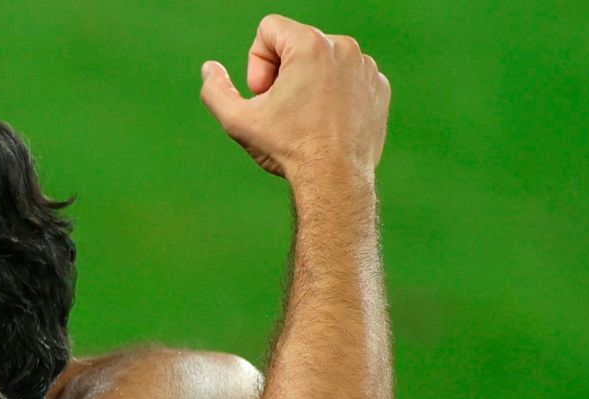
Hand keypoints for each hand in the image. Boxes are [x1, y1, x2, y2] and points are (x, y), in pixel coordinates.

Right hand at [199, 15, 390, 181]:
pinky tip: (328, 123)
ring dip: (308, 83)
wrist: (335, 179)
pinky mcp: (379, 86)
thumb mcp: (237, 121)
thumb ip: (215, 90)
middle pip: (296, 44)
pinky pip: (348, 77)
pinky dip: (334, 95)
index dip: (256, 64)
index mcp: (310, 45)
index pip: (269, 29)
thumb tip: (209, 68)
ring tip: (306, 118)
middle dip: (282, 73)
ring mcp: (365, 66)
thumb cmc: (288, 148)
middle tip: (282, 110)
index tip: (264, 95)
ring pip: (323, 60)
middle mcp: (343, 46)